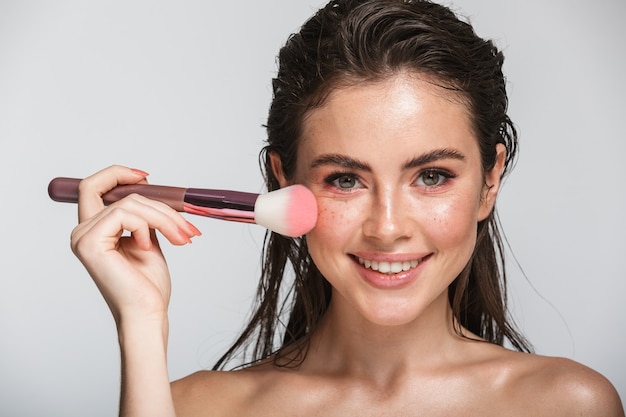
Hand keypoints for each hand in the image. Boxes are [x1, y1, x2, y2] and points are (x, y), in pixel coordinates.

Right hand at [70, 165, 200, 324]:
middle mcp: (82, 232)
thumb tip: (152, 194)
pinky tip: (149, 247)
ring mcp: (83, 237)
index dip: (118, 174)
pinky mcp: (90, 243)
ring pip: (130, 204)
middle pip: (119, 193)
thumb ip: (143, 219)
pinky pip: (125, 215)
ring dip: (164, 218)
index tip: (146, 177)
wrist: (147, 312)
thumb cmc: (147, 285)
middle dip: (160, 205)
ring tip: (182, 238)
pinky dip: (146, 226)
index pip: (94, 187)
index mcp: (94, 230)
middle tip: (186, 226)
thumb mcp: (148, 241)